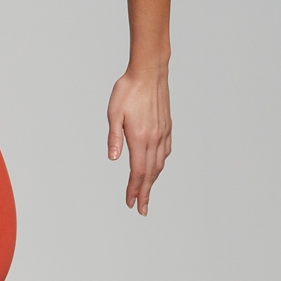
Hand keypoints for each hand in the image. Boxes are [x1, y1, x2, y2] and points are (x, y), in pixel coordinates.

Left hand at [106, 66, 171, 214]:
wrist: (149, 71)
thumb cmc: (128, 89)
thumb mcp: (114, 112)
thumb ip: (114, 137)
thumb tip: (113, 158)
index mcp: (140, 137)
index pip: (137, 171)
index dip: (134, 189)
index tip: (130, 203)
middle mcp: (154, 138)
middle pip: (150, 173)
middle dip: (145, 193)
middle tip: (141, 209)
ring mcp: (163, 133)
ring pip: (159, 164)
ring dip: (153, 181)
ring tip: (147, 193)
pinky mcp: (167, 127)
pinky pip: (165, 151)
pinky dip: (160, 164)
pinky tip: (157, 168)